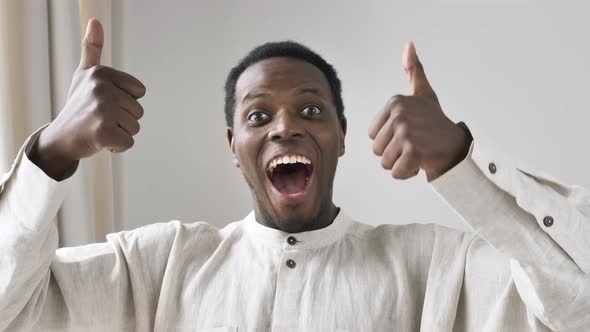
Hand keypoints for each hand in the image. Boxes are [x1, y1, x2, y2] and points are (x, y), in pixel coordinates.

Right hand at [29, 18, 145, 179]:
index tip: (105, 103)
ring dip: (120, 133)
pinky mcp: (103, 132)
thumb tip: (95, 21)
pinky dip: (117, 147)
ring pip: (135, 127)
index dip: (126, 102)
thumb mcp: (85, 74)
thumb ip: (92, 49)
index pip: (139, 92)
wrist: (60, 137)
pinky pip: (128, 142)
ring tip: (100, 128)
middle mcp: (102, 88)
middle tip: (101, 119)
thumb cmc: (78, 105)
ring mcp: (102, 110)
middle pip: (138, 111)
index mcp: (102, 73)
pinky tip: (101, 141)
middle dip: (123, 120)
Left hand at [368, 42, 469, 181]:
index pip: (373, 135)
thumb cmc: (435, 122)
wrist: (458, 146)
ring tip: (417, 153)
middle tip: (414, 145)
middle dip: (394, 153)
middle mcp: (399, 114)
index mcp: (395, 102)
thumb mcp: (422, 93)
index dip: (389, 139)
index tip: (409, 133)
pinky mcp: (414, 151)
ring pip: (385, 163)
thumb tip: (409, 44)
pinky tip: (421, 163)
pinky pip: (396, 172)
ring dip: (401, 164)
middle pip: (377, 150)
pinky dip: (408, 174)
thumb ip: (413, 70)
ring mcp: (407, 132)